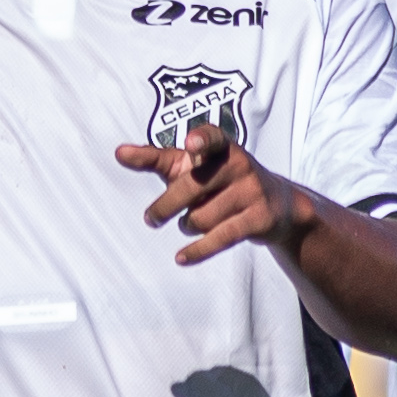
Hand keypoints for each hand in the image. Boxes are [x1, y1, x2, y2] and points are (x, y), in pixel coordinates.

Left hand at [117, 119, 313, 267]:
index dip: (201, 140)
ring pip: (201, 218)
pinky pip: (221, 237)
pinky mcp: (259, 218)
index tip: (191, 145)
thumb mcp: (191, 166)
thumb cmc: (220, 181)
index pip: (211, 138)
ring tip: (192, 223)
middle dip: (166, 207)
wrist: (278, 205)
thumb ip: (155, 158)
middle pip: (191, 187)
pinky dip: (198, 251)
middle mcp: (239, 164)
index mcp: (222, 146)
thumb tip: (118, 152)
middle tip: (151, 219)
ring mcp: (252, 191)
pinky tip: (180, 258)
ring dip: (188, 226)